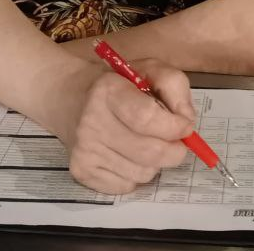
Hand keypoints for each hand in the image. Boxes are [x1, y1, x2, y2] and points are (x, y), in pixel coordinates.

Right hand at [59, 60, 195, 193]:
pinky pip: (126, 185)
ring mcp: (84, 149)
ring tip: (145, 143)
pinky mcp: (81, 171)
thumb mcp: (148, 68)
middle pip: (150, 152)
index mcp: (108, 90)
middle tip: (176, 142)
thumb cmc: (117, 84)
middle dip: (174, 150)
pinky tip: (128, 154)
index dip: (174, 127)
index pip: (147, 119)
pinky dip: (136, 173)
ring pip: (142, 172)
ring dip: (155, 162)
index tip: (184, 126)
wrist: (68, 96)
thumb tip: (185, 121)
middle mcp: (91, 121)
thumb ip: (174, 85)